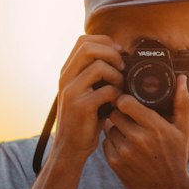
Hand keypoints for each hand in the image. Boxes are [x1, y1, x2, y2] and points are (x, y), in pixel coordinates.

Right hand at [51, 35, 123, 166]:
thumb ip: (95, 75)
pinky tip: (117, 103)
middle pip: (89, 47)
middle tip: (122, 68)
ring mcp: (72, 92)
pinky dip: (118, 94)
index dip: (105, 42)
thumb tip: (121, 56)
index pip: (84, 40)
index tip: (119, 54)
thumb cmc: (84, 120)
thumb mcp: (85, 92)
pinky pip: (107, 90)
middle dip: (112, 53)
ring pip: (99, 66)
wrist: (71, 148)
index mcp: (67, 72)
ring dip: (117, 75)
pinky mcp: (81, 106)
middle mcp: (66, 78)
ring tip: (120, 88)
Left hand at [102, 74, 188, 188]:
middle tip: (128, 118)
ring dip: (116, 128)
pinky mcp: (115, 163)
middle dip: (120, 114)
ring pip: (109, 128)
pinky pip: (106, 143)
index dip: (125, 100)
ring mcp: (125, 152)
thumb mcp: (183, 129)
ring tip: (128, 134)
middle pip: (115, 114)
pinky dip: (112, 143)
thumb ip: (182, 102)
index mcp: (154, 126)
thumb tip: (181, 78)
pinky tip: (125, 146)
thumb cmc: (176, 156)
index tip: (128, 102)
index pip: (125, 102)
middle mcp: (139, 139)